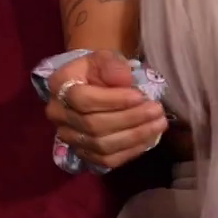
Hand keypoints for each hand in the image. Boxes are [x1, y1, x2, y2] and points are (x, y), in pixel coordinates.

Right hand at [42, 50, 167, 170]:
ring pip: (101, 145)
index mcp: (59, 86)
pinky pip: (107, 160)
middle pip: (93, 125)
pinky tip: (148, 138)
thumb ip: (112, 65)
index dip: (113, 100)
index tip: (139, 96)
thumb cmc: (97, 71)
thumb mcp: (104, 58)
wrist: (89, 86)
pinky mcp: (83, 154)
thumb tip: (125, 80)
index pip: (83, 99)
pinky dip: (131, 151)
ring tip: (158, 123)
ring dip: (134, 136)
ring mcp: (69, 137)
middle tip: (156, 110)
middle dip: (130, 119)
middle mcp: (58, 114)